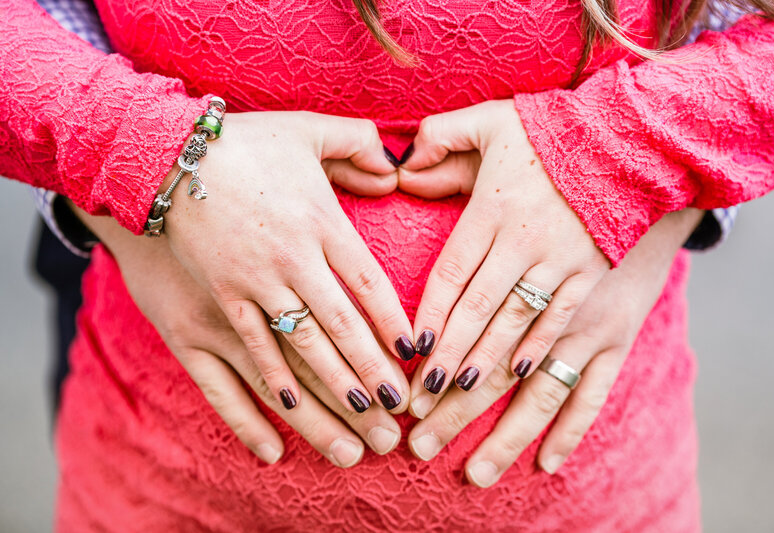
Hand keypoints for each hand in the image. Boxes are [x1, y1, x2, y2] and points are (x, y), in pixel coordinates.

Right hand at [164, 111, 412, 414]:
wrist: (167, 154)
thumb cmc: (246, 142)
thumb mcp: (309, 129)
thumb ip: (359, 145)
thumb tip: (395, 173)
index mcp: (320, 220)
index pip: (368, 281)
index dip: (393, 320)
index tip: (415, 351)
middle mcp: (292, 258)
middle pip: (341, 322)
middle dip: (372, 366)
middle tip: (399, 403)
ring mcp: (254, 281)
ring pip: (302, 343)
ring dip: (333, 383)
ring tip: (361, 415)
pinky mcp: (221, 296)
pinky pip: (252, 345)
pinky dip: (273, 378)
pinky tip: (291, 409)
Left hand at [398, 100, 609, 416]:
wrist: (628, 137)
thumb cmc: (550, 130)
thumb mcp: (490, 120)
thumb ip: (441, 136)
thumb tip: (403, 167)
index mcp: (493, 209)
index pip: (452, 272)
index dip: (429, 314)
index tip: (410, 348)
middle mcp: (524, 240)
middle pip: (478, 308)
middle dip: (448, 353)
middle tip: (422, 392)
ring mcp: (562, 260)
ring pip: (516, 321)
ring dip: (486, 360)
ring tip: (459, 392)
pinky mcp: (592, 271)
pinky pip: (560, 317)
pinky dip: (537, 346)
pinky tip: (517, 374)